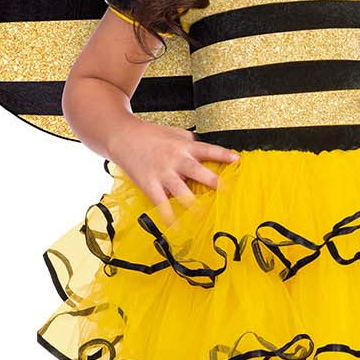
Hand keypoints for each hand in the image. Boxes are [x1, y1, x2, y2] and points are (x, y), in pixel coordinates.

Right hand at [108, 118, 239, 225]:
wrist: (122, 136)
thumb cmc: (151, 134)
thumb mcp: (175, 132)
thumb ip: (192, 141)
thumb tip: (209, 150)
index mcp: (184, 146)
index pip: (208, 150)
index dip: (223, 154)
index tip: (237, 160)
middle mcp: (176, 160)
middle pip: (197, 171)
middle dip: (213, 182)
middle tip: (227, 192)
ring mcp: (163, 173)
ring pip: (181, 191)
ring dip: (193, 204)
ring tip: (204, 216)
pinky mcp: (150, 184)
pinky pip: (161, 203)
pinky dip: (168, 216)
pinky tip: (175, 227)